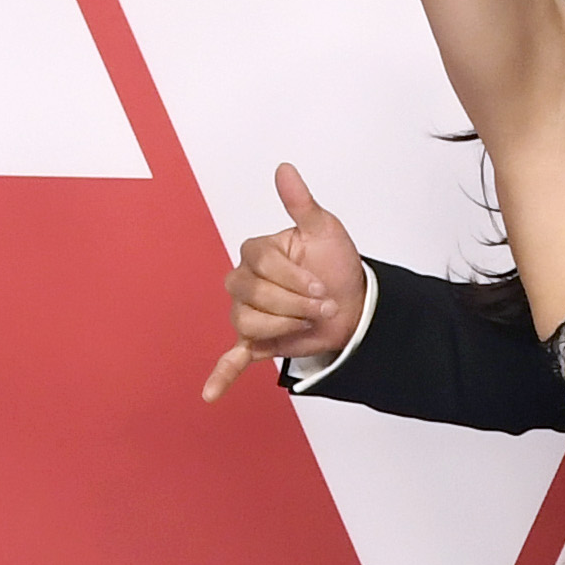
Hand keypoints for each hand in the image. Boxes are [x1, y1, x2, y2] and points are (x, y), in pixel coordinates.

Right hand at [200, 160, 363, 401]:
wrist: (354, 305)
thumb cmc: (335, 265)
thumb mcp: (324, 230)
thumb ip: (301, 203)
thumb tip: (284, 169)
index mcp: (257, 253)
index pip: (261, 263)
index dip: (294, 277)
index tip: (321, 285)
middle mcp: (244, 282)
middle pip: (251, 294)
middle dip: (293, 303)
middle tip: (322, 305)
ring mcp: (246, 312)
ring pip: (247, 323)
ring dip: (284, 326)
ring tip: (308, 322)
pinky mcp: (255, 342)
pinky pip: (231, 358)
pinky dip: (221, 377)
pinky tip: (210, 395)